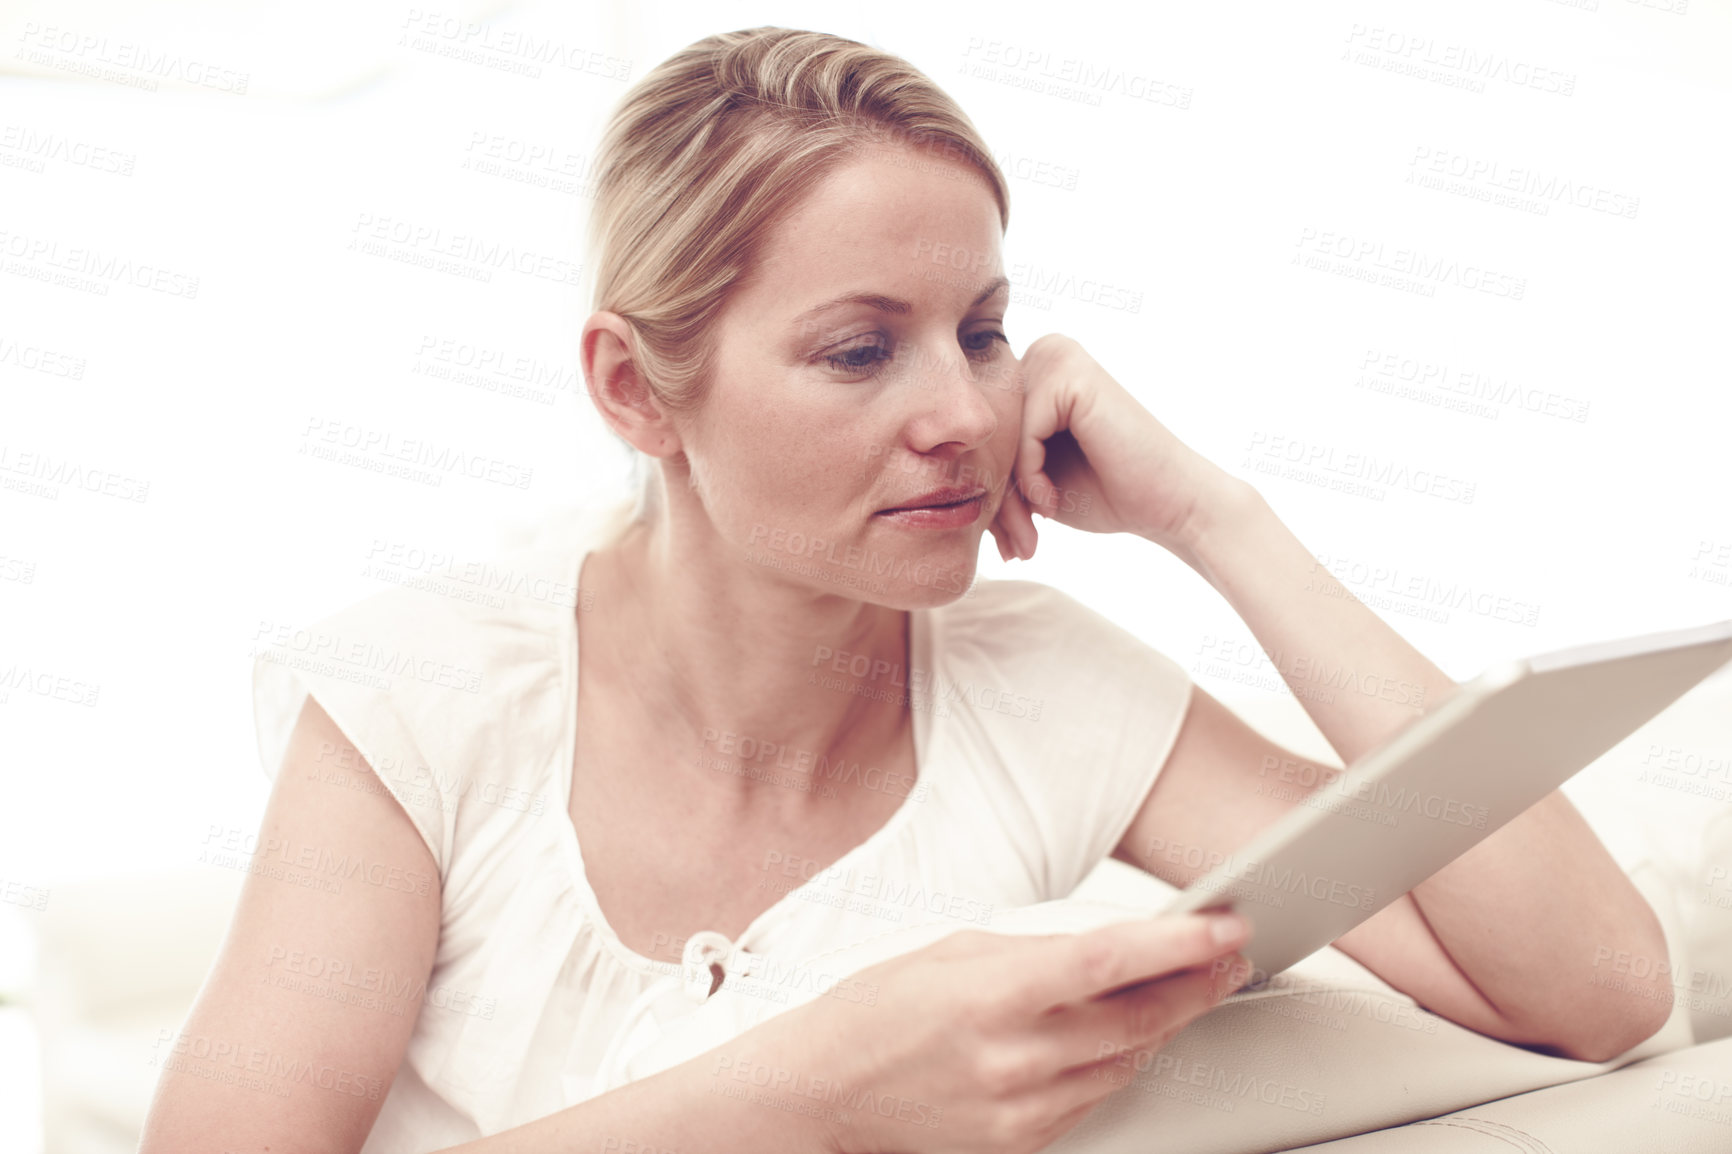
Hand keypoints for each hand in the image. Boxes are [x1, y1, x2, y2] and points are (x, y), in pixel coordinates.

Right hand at [760, 911, 1254, 1153]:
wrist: (822, 1094)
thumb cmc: (874, 1011)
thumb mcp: (950, 951)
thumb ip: (1034, 950)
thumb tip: (1109, 949)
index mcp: (989, 994)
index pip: (1107, 964)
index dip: (1177, 943)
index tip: (1223, 925)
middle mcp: (1010, 1058)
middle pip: (1137, 1019)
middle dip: (1196, 983)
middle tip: (1230, 954)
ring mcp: (1018, 1108)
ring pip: (1127, 1063)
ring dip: (1165, 1024)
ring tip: (1188, 987)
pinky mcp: (1020, 1141)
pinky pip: (1094, 1099)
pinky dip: (1119, 1063)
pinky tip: (1127, 1035)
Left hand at [987, 334, 1248, 566]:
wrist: (1170, 503)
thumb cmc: (1105, 492)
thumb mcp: (1033, 479)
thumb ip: (993, 464)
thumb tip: (929, 478)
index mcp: (1031, 372)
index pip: (983, 434)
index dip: (989, 490)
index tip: (1004, 541)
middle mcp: (1041, 353)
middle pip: (986, 434)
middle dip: (996, 497)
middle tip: (1016, 547)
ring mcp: (1055, 357)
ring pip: (999, 439)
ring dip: (1009, 496)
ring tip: (1031, 534)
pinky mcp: (1069, 373)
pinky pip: (1022, 437)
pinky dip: (1031, 477)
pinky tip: (1053, 503)